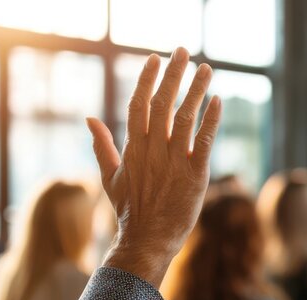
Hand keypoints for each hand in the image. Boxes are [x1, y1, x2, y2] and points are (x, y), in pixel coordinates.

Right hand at [85, 47, 220, 286]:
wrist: (147, 241)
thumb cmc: (129, 211)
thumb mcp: (109, 177)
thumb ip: (101, 146)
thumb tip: (89, 118)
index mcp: (133, 148)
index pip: (139, 104)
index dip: (147, 79)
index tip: (155, 58)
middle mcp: (153, 150)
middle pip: (163, 103)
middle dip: (173, 74)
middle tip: (183, 52)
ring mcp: (174, 162)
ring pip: (185, 117)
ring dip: (196, 90)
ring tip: (206, 68)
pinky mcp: (195, 175)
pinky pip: (204, 141)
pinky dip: (211, 120)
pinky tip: (218, 101)